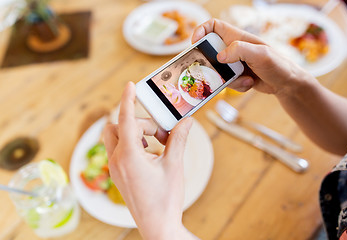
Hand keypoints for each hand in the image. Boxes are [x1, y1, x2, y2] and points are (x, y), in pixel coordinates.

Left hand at [104, 82, 196, 239]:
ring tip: (157, 144)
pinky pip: (120, 150)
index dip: (128, 99)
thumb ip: (179, 140)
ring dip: (136, 134)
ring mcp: (115, 168)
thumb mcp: (174, 165)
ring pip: (117, 138)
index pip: (126, 119)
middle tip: (163, 134)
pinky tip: (151, 155)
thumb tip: (187, 122)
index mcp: (129, 156)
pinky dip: (133, 145)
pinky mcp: (118, 174)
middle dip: (141, 123)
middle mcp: (117, 160)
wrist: (157, 226)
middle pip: (120, 127)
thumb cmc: (165, 199)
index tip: (130, 85)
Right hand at [192, 19, 313, 96]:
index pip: (213, 26)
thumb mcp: (260, 54)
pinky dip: (237, 85)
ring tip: (245, 79)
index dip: (201, 31)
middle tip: (215, 72)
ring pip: (218, 71)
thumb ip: (239, 51)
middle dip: (212, 64)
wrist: (287, 84)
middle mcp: (233, 49)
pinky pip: (227, 82)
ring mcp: (234, 63)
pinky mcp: (236, 76)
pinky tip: (250, 83)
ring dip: (229, 79)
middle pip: (210, 52)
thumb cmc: (278, 64)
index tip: (195, 43)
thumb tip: (220, 56)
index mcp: (237, 38)